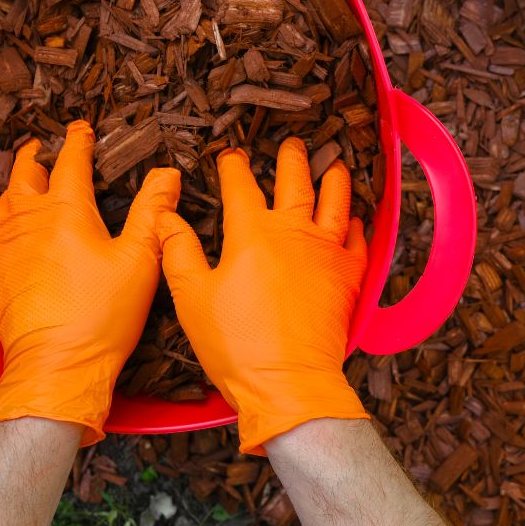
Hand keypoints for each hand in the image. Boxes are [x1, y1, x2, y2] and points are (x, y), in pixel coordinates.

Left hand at [0, 120, 179, 444]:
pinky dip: (6, 221)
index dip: (78, 141)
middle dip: (35, 155)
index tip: (83, 128)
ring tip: (25, 180)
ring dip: (15, 185)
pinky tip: (15, 232)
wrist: (56, 365)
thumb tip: (167, 174)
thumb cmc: (101, 316)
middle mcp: (29, 223)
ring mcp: (7, 250)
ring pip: (4, 203)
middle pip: (25, 175)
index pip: (71, 163)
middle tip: (43, 145)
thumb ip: (154, 213)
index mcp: (66, 212)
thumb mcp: (140, 261)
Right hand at [157, 137, 367, 452]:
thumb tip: (166, 218)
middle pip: (296, 182)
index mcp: (252, 232)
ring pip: (336, 202)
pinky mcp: (349, 276)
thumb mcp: (191, 296)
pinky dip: (357, 225)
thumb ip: (179, 251)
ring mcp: (327, 252)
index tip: (231, 156)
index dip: (234, 168)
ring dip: (335, 180)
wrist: (288, 381)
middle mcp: (294, 232)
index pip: (241, 187)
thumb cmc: (236, 344)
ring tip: (336, 165)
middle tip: (294, 144)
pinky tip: (356, 220)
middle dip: (292, 159)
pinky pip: (358, 240)